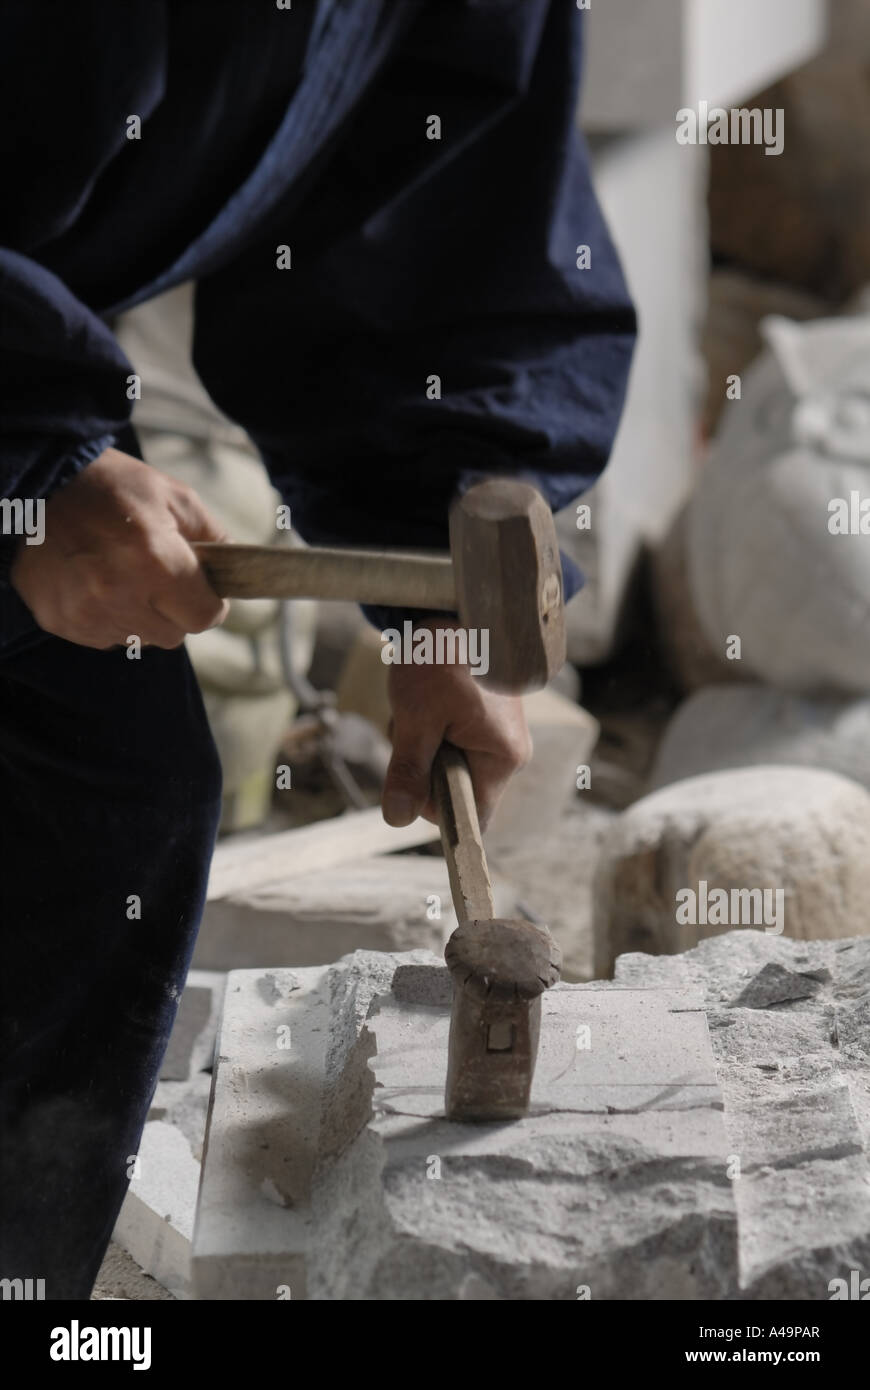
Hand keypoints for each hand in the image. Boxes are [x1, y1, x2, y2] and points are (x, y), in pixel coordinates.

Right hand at [11, 448, 228, 648]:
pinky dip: (108, 617)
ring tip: (123, 575)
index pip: (204, 617)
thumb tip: (232, 570)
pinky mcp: (60, 622)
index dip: (210, 604)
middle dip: (175, 611)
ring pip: (139, 639)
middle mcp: (120, 594)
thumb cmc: (111, 486)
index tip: (203, 590)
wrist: (36, 486)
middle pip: (173, 635)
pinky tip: (96, 583)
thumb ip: (213, 536)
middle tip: (159, 577)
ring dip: (140, 616)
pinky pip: (103, 638)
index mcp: (155, 561)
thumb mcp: (173, 496)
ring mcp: (86, 613)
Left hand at [383, 619, 531, 830]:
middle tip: (414, 725)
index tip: (409, 778)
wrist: (455, 605)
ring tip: (420, 705)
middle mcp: (508, 751)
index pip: (471, 817)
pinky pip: (450, 742)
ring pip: (447, 765)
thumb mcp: (416, 717)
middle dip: (423, 766)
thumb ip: (408, 770)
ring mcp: (497, 734)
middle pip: (455, 790)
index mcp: (503, 757)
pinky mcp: (484, 720)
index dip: (434, 806)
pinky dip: (430, 728)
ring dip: (422, 744)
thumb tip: (396, 819)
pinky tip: (427, 699)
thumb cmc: (442, 656)